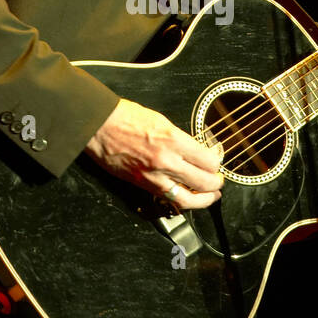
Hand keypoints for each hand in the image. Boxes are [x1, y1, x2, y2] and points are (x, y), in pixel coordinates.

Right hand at [84, 98, 223, 209]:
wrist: (98, 126)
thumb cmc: (125, 117)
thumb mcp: (161, 120)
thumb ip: (180, 139)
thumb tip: (196, 151)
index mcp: (173, 140)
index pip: (208, 161)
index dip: (217, 163)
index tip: (216, 162)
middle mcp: (166, 161)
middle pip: (204, 182)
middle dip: (216, 183)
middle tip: (219, 181)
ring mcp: (154, 176)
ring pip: (189, 198)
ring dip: (204, 199)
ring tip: (211, 196)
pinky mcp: (142, 184)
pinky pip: (169, 198)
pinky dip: (183, 200)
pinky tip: (188, 198)